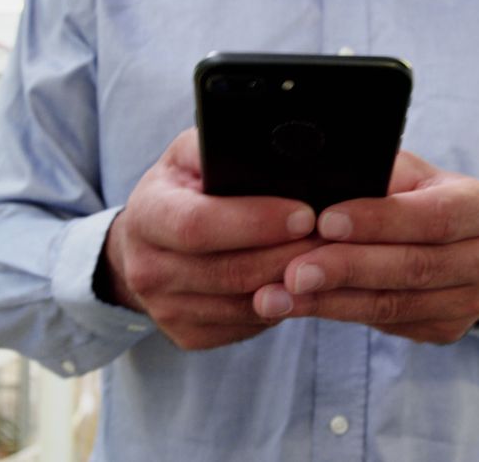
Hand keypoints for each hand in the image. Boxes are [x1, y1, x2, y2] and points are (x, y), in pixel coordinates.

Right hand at [102, 129, 323, 349]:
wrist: (143, 245)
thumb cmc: (180, 190)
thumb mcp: (189, 156)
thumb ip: (218, 148)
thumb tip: (271, 143)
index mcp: (146, 215)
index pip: (199, 225)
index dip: (255, 222)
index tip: (305, 214)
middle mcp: (147, 269)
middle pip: (230, 272)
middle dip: (289, 255)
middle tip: (334, 238)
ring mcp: (165, 309)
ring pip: (246, 305)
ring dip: (294, 285)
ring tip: (329, 260)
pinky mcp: (188, 336)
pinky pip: (248, 326)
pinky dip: (281, 306)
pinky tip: (302, 283)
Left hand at [251, 151, 478, 343]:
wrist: (463, 248)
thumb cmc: (423, 198)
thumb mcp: (411, 174)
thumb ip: (380, 176)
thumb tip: (320, 177)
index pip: (434, 216)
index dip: (379, 220)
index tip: (326, 221)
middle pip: (413, 267)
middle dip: (346, 268)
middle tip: (292, 271)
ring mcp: (473, 302)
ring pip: (393, 304)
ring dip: (330, 301)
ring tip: (278, 296)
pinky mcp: (446, 330)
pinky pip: (385, 324)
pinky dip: (336, 313)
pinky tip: (299, 306)